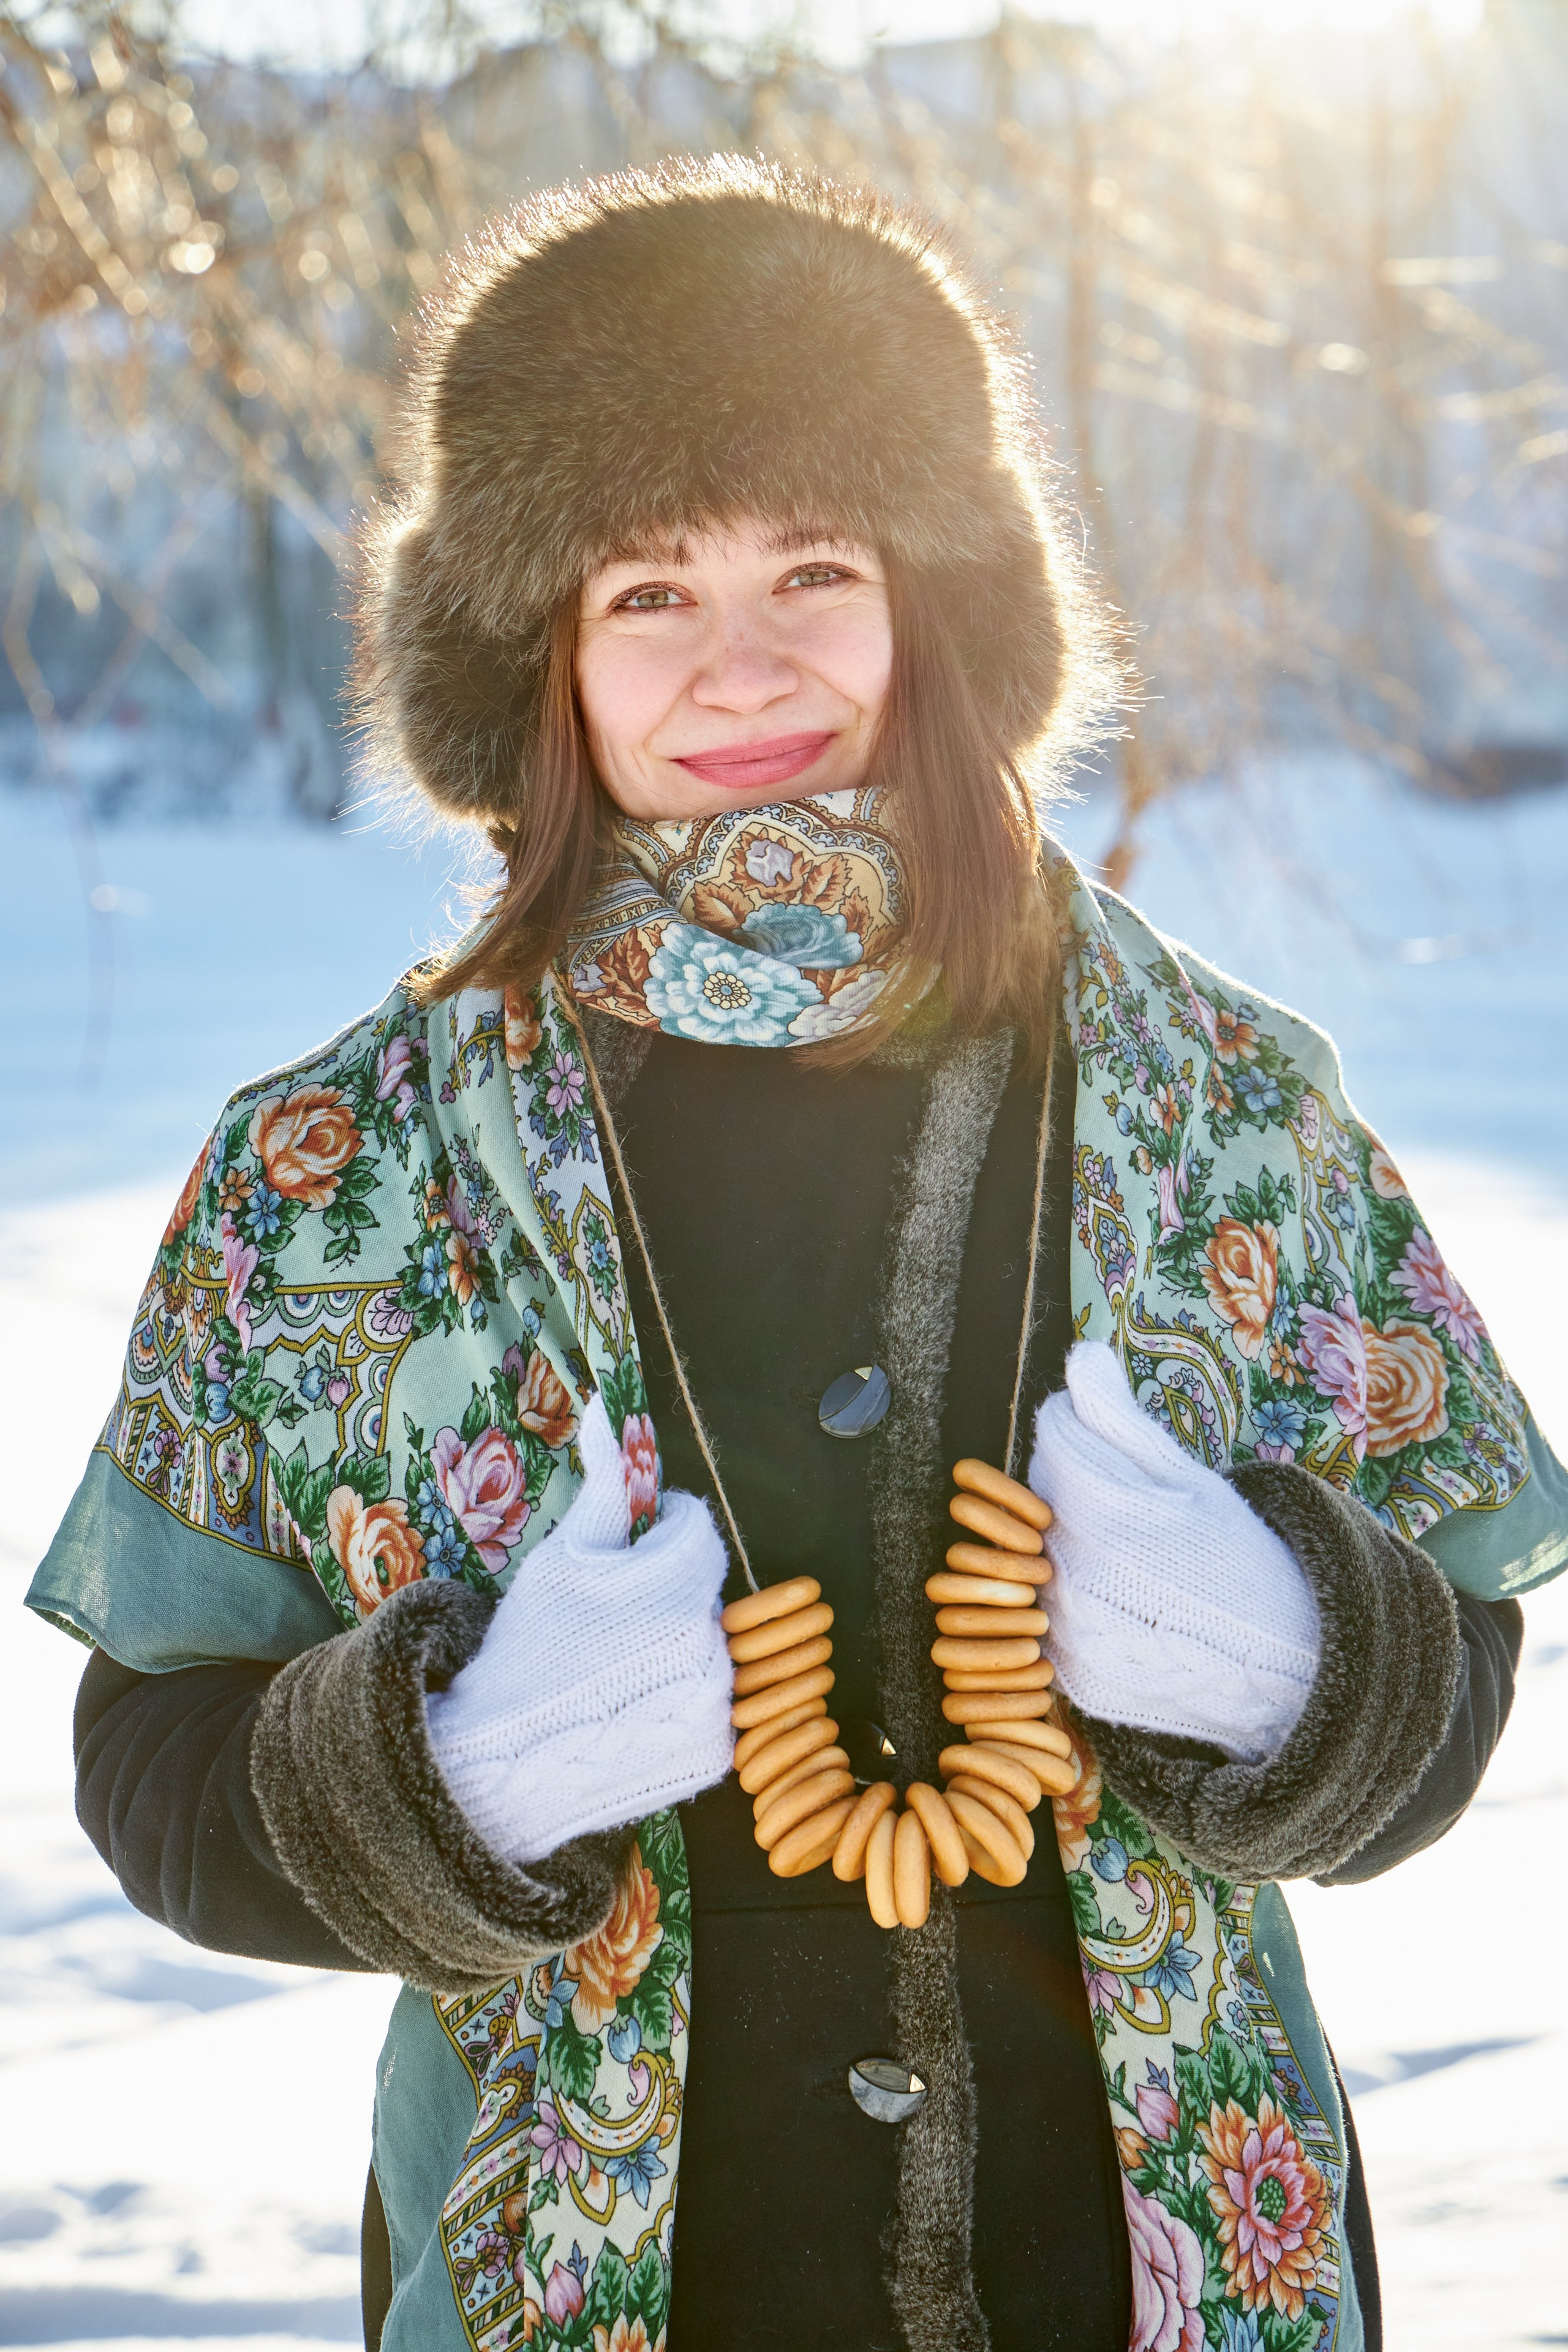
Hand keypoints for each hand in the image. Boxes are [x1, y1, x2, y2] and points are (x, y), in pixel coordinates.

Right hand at [426, 1395, 732, 1861]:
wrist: (507, 1758)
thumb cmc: (532, 1644)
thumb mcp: (564, 1552)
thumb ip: (605, 1481)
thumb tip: (607, 1407)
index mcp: (680, 1582)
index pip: (695, 1529)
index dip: (657, 1530)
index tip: (623, 1551)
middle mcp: (712, 1641)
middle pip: (703, 1590)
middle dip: (665, 1591)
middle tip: (610, 1619)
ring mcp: (719, 1703)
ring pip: (709, 1646)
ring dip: (675, 1645)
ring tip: (615, 1667)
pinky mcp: (715, 1752)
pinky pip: (711, 1703)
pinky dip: (680, 1700)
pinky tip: (630, 1708)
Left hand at [1027, 1342, 1319, 1761]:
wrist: (1277, 1654)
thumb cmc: (1229, 1551)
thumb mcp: (1183, 1476)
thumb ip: (1118, 1417)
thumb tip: (1080, 1356)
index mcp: (1105, 1509)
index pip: (1054, 1434)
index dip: (1086, 1430)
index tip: (1122, 1451)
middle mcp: (1075, 1572)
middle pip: (1039, 1496)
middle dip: (1073, 1491)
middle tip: (1131, 1512)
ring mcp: (1070, 1631)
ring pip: (1034, 1556)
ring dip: (1066, 1546)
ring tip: (1129, 1561)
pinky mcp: (1072, 1673)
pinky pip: (1048, 1615)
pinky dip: (1076, 1602)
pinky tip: (1123, 1605)